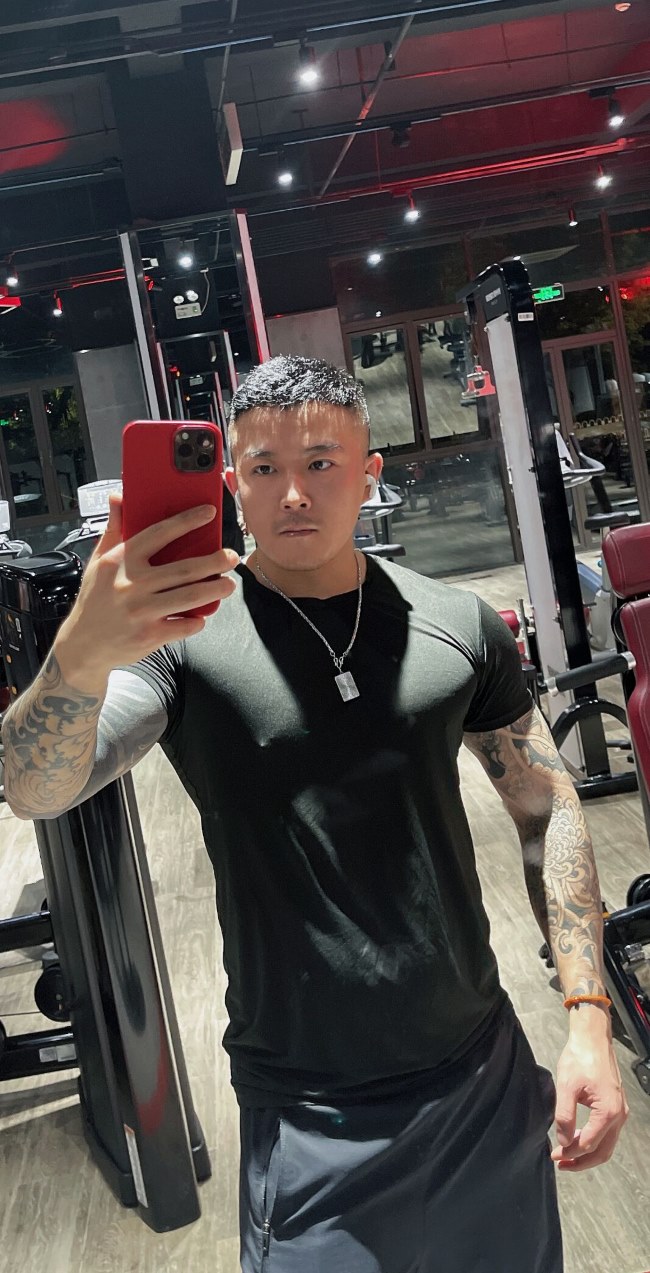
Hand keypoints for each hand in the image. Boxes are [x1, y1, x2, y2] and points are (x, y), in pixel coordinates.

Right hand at [54, 492, 238, 687]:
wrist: (83, 645)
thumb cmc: (95, 599)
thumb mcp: (98, 562)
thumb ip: (113, 529)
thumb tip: (118, 497)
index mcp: (120, 561)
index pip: (158, 533)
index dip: (186, 521)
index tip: (209, 513)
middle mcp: (131, 584)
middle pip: (183, 569)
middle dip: (214, 561)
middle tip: (231, 556)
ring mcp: (141, 611)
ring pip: (190, 596)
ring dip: (215, 589)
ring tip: (229, 584)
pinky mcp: (149, 636)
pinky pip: (184, 625)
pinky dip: (198, 620)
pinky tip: (203, 614)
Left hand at [551, 1011, 628, 1170]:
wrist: (592, 1039)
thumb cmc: (580, 1057)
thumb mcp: (566, 1086)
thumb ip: (564, 1116)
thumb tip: (563, 1141)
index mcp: (608, 1111)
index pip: (589, 1144)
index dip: (570, 1153)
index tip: (554, 1154)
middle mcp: (619, 1115)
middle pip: (602, 1151)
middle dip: (581, 1161)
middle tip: (561, 1163)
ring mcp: (620, 1111)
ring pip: (606, 1144)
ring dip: (587, 1152)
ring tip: (566, 1155)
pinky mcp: (615, 1106)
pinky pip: (607, 1132)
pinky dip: (593, 1140)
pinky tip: (577, 1138)